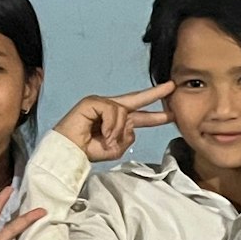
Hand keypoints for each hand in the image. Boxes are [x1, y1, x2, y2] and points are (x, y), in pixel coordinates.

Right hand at [52, 81, 175, 161]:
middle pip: (137, 99)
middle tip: (171, 86)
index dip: (156, 115)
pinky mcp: (92, 101)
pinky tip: (103, 134)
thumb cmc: (88, 151)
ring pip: (124, 112)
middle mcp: (111, 110)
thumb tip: (131, 126)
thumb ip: (127, 138)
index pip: (140, 116)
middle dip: (155, 93)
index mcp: (118, 122)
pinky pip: (112, 111)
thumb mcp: (115, 149)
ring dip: (118, 130)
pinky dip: (110, 125)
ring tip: (108, 141)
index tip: (171, 113)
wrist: (69, 152)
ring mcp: (101, 103)